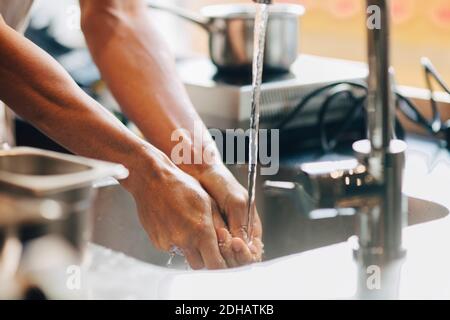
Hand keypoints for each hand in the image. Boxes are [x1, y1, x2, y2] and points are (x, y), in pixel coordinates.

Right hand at [122, 147, 226, 269]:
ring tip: (190, 230)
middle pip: (200, 265)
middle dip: (206, 259)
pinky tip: (176, 225)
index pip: (215, 263)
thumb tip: (226, 241)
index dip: (221, 263)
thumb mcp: (208, 201)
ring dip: (191, 251)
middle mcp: (184, 240)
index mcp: (201, 231)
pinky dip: (177, 243)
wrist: (152, 180)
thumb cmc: (181, 185)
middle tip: (207, 245)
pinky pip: (172, 249)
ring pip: (185, 258)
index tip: (222, 260)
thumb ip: (218, 225)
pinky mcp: (157, 242)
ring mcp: (168, 242)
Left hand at [197, 164, 263, 265]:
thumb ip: (241, 224)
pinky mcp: (208, 238)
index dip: (246, 253)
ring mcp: (223, 238)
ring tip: (216, 233)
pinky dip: (210, 248)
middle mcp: (237, 236)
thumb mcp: (236, 202)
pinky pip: (211, 251)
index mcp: (251, 228)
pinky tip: (207, 236)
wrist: (200, 175)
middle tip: (224, 238)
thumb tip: (243, 246)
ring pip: (225, 258)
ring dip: (221, 250)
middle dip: (232, 252)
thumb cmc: (221, 183)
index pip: (254, 252)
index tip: (236, 243)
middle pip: (239, 260)